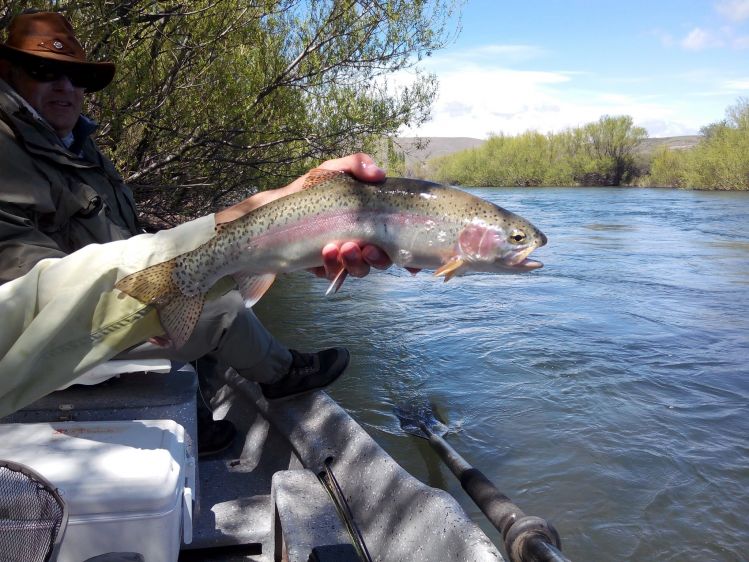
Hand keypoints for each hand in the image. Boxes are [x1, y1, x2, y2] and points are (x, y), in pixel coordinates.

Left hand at [217, 153, 394, 279]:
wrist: (270, 211)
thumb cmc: (306, 190)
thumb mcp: (330, 170)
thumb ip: (354, 164)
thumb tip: (379, 173)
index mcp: (369, 219)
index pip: (396, 237)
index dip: (409, 252)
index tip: (412, 259)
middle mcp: (360, 239)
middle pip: (382, 258)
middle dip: (379, 257)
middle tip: (366, 248)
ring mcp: (342, 256)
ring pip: (361, 269)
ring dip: (356, 263)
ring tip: (342, 248)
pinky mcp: (323, 267)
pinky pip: (335, 275)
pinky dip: (333, 267)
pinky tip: (325, 252)